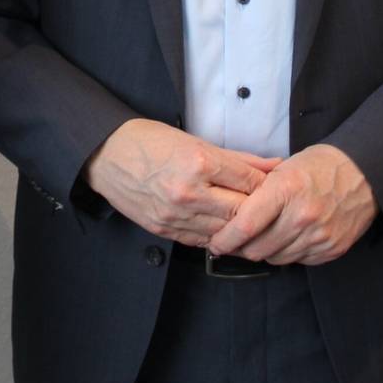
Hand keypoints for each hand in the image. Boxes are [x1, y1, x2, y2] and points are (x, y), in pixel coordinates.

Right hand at [81, 119, 277, 245]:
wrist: (107, 155)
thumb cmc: (150, 141)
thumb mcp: (196, 141)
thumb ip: (239, 158)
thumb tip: (274, 166)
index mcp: (199, 163)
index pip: (249, 182)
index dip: (267, 186)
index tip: (275, 186)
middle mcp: (188, 192)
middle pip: (241, 212)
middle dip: (259, 211)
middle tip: (270, 209)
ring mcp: (175, 214)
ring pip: (224, 232)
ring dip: (240, 229)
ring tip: (251, 223)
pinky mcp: (164, 229)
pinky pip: (202, 241)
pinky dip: (217, 237)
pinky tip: (225, 230)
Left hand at [204, 144, 376, 265]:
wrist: (365, 173)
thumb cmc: (318, 167)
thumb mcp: (283, 168)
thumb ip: (257, 192)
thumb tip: (227, 217)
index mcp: (286, 190)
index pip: (246, 225)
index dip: (225, 239)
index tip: (215, 243)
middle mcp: (303, 216)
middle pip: (257, 248)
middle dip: (241, 248)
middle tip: (235, 242)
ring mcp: (319, 235)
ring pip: (276, 258)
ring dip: (265, 251)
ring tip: (263, 237)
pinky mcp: (332, 249)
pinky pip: (298, 260)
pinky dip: (288, 252)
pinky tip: (288, 237)